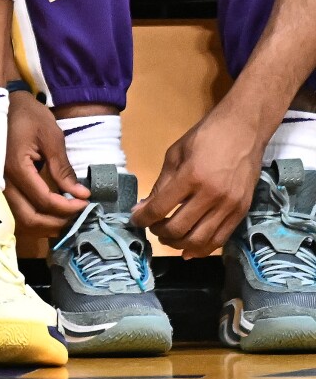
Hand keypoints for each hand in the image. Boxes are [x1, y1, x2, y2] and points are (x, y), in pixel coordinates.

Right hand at [4, 90, 88, 235]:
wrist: (1, 104)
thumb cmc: (28, 116)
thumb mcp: (51, 138)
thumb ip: (63, 169)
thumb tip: (81, 195)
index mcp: (16, 168)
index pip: (44, 200)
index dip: (68, 207)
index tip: (86, 203)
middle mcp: (2, 181)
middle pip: (28, 218)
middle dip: (55, 223)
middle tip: (76, 216)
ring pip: (19, 219)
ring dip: (43, 225)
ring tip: (64, 218)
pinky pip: (14, 211)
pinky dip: (32, 217)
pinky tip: (47, 214)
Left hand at [135, 101, 267, 255]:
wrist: (244, 130)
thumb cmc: (205, 137)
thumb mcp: (175, 154)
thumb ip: (161, 184)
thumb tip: (145, 208)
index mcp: (191, 177)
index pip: (160, 208)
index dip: (143, 218)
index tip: (134, 219)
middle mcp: (212, 196)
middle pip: (179, 228)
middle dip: (159, 232)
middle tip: (151, 227)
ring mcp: (230, 206)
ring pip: (200, 240)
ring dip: (178, 244)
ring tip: (167, 237)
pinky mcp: (242, 212)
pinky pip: (220, 239)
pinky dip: (202, 248)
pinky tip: (188, 248)